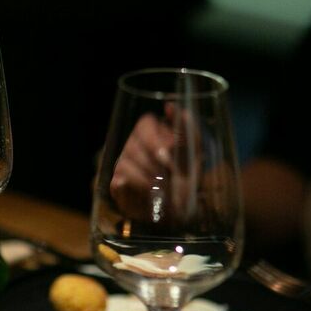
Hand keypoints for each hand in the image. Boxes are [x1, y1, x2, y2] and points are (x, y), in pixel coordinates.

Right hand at [111, 103, 208, 223]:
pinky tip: (150, 193)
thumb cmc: (186, 173)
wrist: (180, 206)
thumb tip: (169, 104)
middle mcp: (132, 145)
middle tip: (169, 175)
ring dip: (148, 177)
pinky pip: (121, 181)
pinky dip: (138, 188)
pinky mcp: (116, 184)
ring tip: (164, 188)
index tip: (167, 153)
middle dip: (153, 163)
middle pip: (133, 145)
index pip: (144, 124)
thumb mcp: (193, 150)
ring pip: (126, 163)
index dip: (154, 138)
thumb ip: (186, 126)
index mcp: (150, 132)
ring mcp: (122, 164)